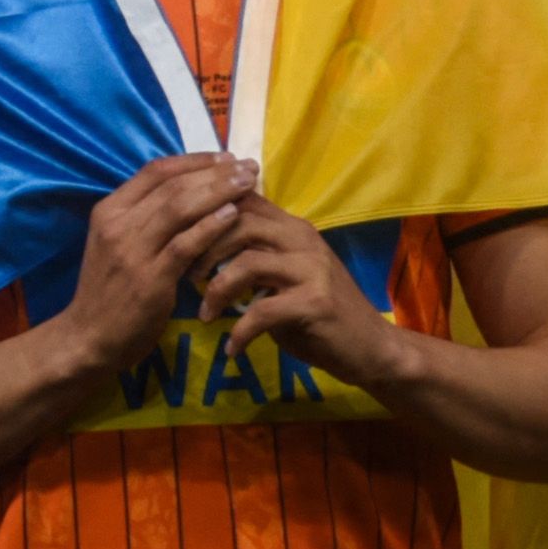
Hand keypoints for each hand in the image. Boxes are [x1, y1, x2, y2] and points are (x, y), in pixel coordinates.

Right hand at [48, 155, 259, 368]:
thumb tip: (190, 192)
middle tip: (249, 168)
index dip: (194, 160)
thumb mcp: (117, 244)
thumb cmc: (109, 291)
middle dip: (215, 172)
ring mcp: (131, 250)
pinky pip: (185, 244)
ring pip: (180, 207)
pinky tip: (233, 215)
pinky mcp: (149, 278)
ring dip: (219, 192)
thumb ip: (145, 219)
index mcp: (109, 210)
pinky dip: (211, 226)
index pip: (154, 171)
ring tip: (249, 184)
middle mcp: (116, 224)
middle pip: (172, 185)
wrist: (88, 337)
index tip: (226, 158)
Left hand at [203, 195, 395, 380]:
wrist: (371, 349)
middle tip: (185, 276)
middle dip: (202, 248)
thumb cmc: (317, 314)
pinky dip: (240, 332)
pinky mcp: (317, 302)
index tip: (176, 236)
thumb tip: (195, 247)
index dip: (203, 212)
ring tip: (205, 315)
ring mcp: (313, 269)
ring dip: (216, 291)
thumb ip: (250, 257)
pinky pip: (262, 311)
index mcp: (291, 228)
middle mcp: (303, 239)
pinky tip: (232, 349)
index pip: (241, 199)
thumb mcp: (281, 278)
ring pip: (246, 263)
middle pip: (238, 221)